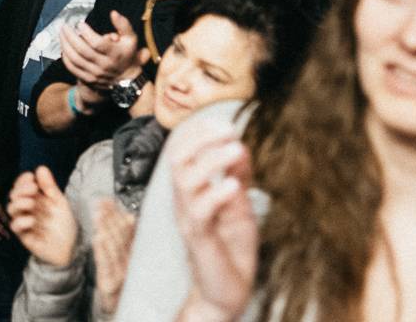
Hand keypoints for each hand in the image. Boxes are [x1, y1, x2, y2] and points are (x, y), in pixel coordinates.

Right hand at [7, 166, 75, 265]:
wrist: (72, 248)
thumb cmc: (65, 224)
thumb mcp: (59, 202)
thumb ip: (49, 186)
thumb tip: (40, 167)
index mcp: (34, 199)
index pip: (21, 186)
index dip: (22, 180)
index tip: (31, 177)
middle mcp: (27, 209)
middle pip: (14, 195)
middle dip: (21, 190)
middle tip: (34, 189)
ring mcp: (25, 222)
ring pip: (11, 209)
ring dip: (19, 203)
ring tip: (31, 203)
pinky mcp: (24, 236)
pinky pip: (15, 227)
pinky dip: (21, 221)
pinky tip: (32, 220)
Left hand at [58, 11, 146, 90]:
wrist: (126, 78)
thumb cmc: (127, 54)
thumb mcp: (131, 38)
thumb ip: (123, 24)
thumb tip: (113, 13)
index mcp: (115, 54)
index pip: (97, 43)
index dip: (87, 32)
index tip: (80, 24)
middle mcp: (104, 65)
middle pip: (83, 50)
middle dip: (70, 37)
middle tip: (65, 26)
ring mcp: (95, 73)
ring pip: (75, 59)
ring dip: (65, 45)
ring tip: (62, 34)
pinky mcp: (88, 79)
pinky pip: (73, 68)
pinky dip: (66, 58)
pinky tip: (63, 48)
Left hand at [93, 199, 135, 313]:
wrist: (117, 307)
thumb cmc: (119, 280)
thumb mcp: (123, 259)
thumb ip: (125, 239)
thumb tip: (128, 216)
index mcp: (132, 254)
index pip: (126, 230)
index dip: (117, 214)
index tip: (108, 200)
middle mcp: (129, 261)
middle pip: (120, 236)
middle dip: (110, 217)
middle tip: (101, 202)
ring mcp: (121, 272)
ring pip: (113, 247)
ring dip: (106, 229)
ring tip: (99, 214)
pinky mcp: (110, 282)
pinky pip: (106, 264)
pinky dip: (102, 250)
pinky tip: (97, 237)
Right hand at [173, 123, 257, 319]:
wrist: (226, 293)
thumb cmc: (230, 247)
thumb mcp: (238, 204)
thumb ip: (237, 176)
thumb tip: (239, 145)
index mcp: (189, 189)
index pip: (179, 149)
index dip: (196, 130)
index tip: (223, 121)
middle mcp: (183, 201)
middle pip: (176, 158)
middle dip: (201, 138)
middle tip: (230, 130)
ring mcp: (189, 220)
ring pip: (185, 180)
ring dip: (211, 160)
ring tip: (236, 150)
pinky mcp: (200, 240)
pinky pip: (201, 212)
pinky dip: (217, 194)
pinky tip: (235, 187)